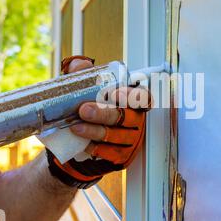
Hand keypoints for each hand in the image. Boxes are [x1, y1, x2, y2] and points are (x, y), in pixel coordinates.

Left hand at [46, 56, 149, 187]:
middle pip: (126, 117)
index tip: (115, 94)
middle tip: (83, 110)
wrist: (82, 136)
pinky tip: (84, 143)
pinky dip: (97, 148)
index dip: (134, 97)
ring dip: (96, 131)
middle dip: (104, 113)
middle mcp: (136, 119)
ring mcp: (131, 139)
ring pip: (118, 136)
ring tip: (76, 127)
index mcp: (132, 100)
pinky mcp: (123, 155)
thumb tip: (78, 65)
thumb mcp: (86, 87)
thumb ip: (84, 73)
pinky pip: (112, 153)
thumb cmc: (90, 106)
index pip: (144, 97)